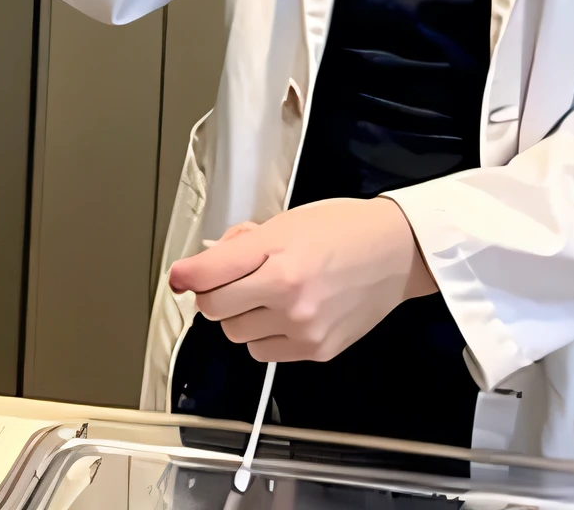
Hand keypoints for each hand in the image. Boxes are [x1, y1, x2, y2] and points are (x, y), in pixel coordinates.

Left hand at [167, 198, 436, 363]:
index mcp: (278, 254)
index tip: (179, 276)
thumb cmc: (345, 229)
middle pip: (214, 310)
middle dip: (216, 294)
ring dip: (241, 317)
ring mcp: (301, 326)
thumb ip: (242, 243)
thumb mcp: (286, 221)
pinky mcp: (314, 350)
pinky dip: (265, 335)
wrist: (395, 252)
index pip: (208, 274)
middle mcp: (287, 293)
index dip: (185, 275)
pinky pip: (263, 352)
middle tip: (232, 280)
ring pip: (236, 335)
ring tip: (267, 294)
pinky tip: (285, 313)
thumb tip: (204, 262)